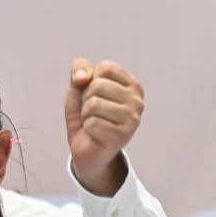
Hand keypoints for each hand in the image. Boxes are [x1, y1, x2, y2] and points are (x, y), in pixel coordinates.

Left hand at [63, 59, 143, 196]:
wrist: (86, 148)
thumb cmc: (86, 115)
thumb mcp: (78, 87)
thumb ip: (80, 69)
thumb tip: (82, 77)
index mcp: (132, 84)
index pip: (105, 68)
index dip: (90, 82)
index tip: (94, 96)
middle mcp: (137, 100)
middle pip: (97, 86)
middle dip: (85, 100)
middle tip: (92, 113)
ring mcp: (133, 118)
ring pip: (94, 104)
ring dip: (86, 115)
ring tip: (94, 122)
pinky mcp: (124, 135)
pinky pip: (93, 123)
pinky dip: (87, 128)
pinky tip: (95, 133)